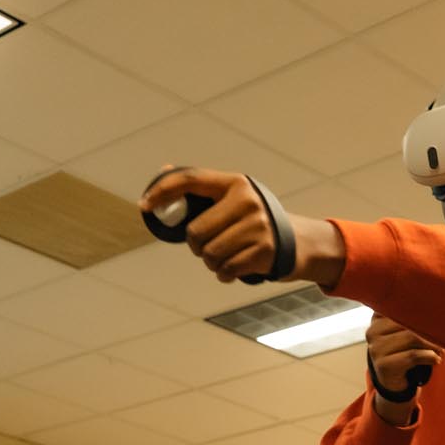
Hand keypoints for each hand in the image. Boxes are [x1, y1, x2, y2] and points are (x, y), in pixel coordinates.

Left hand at [138, 166, 344, 286]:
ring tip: (224, 257)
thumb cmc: (254, 221)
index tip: (144, 205)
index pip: (190, 180)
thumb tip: (164, 170)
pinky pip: (226, 269)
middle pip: (196, 232)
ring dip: (211, 262)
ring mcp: (258, 226)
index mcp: (234, 183)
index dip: (162, 192)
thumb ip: (202, 189)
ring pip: (209, 254)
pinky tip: (234, 268)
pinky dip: (225, 274)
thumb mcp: (233, 198)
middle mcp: (246, 201)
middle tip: (208, 245)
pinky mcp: (264, 251)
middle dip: (196, 245)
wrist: (299, 242)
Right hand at [366, 315, 439, 425]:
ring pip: (412, 337)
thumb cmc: (403, 351)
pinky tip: (436, 360)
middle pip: (409, 321)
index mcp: (377, 317)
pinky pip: (412, 355)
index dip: (423, 310)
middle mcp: (372, 331)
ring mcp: (375, 348)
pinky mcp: (383, 365)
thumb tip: (440, 309)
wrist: (392, 381)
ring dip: (433, 344)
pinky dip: (429, 357)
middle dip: (430, 329)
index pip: (402, 306)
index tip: (439, 316)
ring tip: (441, 350)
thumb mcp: (404, 331)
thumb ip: (414, 318)